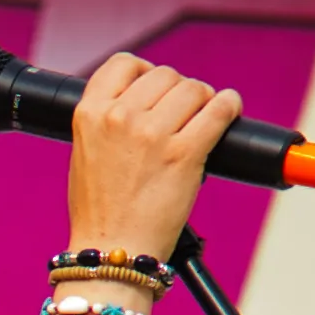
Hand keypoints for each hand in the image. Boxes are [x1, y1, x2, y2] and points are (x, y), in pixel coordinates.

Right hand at [62, 52, 236, 273]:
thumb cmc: (100, 210)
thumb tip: (148, 101)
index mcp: (89, 113)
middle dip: (178, 91)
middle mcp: (119, 117)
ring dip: (204, 100)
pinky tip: (229, 111)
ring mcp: (152, 134)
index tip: (156, 88)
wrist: (112, 250)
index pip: (124, 63)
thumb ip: (109, 120)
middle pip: (165, 74)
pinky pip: (219, 110)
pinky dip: (229, 107)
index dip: (145, 72)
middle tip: (183, 115)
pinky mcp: (184, 154)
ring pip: (193, 89)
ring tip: (202, 120)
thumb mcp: (86, 152)